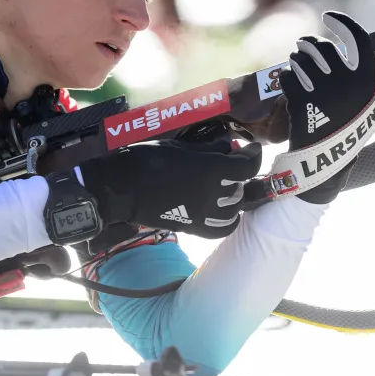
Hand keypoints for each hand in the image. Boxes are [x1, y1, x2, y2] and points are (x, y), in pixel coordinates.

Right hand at [78, 139, 262, 238]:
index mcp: (210, 170)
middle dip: (240, 175)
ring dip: (235, 197)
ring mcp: (203, 215)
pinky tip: (224, 211)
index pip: (246, 166)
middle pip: (240, 188)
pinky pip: (221, 229)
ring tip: (227, 187)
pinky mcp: (193, 228)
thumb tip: (228, 148)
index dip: (253, 156)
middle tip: (232, 164)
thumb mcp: (180, 146)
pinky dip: (228, 220)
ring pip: (234, 209)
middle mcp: (212, 195)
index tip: (251, 149)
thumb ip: (208, 149)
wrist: (121, 189)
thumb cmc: (147, 159)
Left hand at [281, 11, 374, 203]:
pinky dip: (286, 79)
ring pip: (300, 60)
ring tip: (297, 66)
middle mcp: (345, 82)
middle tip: (303, 46)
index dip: (343, 23)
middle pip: (322, 47)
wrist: (325, 164)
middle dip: (309, 44)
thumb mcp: (373, 109)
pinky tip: (290, 87)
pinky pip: (287, 78)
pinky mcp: (299, 102)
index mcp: (366, 81)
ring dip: (296, 60)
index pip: (357, 39)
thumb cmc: (350, 134)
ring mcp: (321, 92)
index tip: (329, 16)